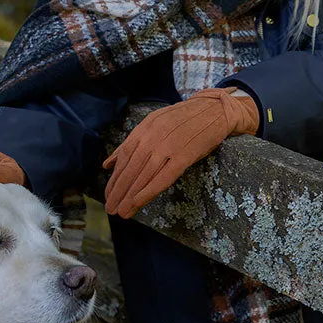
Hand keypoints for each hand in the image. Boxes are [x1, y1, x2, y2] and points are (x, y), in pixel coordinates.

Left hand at [102, 88, 258, 218]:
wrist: (214, 109)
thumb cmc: (183, 119)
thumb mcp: (153, 124)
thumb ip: (130, 143)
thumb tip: (107, 164)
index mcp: (143, 129)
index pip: (124, 158)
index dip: (115, 179)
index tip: (108, 195)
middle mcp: (152, 137)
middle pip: (131, 169)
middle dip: (119, 191)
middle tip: (111, 209)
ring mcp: (168, 146)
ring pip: (144, 175)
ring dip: (131, 196)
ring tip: (123, 212)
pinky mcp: (185, 155)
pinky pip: (164, 177)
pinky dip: (150, 190)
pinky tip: (139, 202)